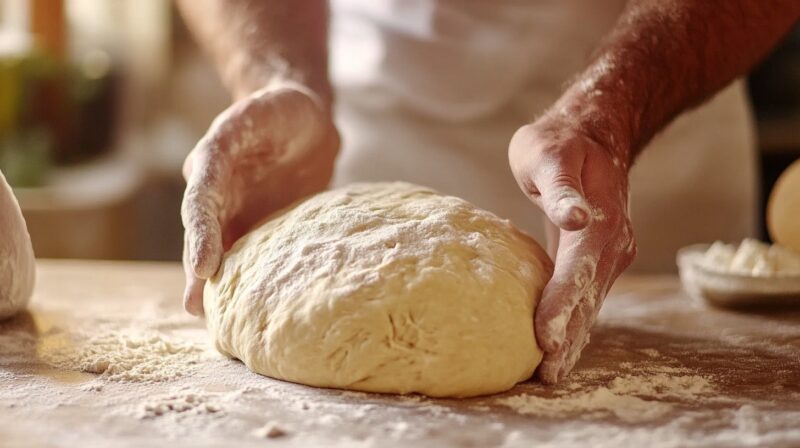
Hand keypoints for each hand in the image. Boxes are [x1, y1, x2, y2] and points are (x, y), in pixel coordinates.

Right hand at [181, 84, 338, 314]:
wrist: (302, 122)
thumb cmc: (276, 112)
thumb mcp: (257, 111)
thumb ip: (235, 132)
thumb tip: (201, 166)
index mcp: (211, 169)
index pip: (200, 205)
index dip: (200, 237)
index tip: (203, 269)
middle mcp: (218, 198)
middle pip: (205, 238)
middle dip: (199, 273)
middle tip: (197, 308)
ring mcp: (240, 215)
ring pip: (226, 252)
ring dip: (220, 283)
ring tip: (218, 319)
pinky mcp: (265, 228)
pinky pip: (257, 256)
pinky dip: (253, 280)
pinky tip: (256, 305)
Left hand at [508, 115, 635, 383]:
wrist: (593, 133)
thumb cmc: (560, 143)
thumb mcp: (550, 155)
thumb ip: (562, 189)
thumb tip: (576, 219)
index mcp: (599, 222)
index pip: (577, 273)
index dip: (560, 308)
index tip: (544, 340)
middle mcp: (612, 244)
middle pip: (588, 299)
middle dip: (569, 338)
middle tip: (547, 375)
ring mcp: (611, 253)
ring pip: (592, 303)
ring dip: (575, 338)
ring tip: (553, 374)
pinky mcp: (600, 257)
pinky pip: (588, 295)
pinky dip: (577, 322)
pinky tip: (563, 345)